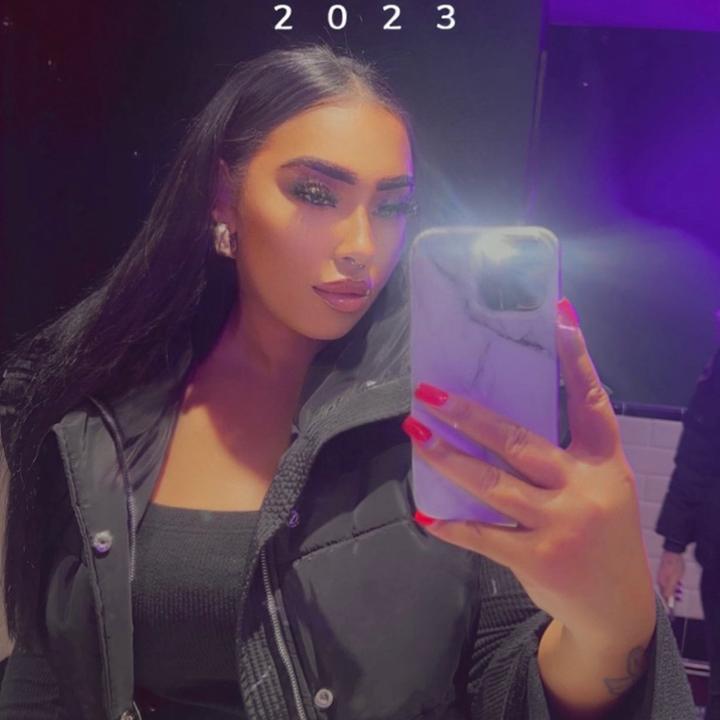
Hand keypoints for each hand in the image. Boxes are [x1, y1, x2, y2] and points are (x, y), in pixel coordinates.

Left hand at [402, 297, 655, 650]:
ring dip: (448, 457)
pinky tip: (426, 514)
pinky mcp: (538, 558)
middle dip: (469, 415)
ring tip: (415, 433)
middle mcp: (584, 487)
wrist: (617, 606)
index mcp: (603, 460)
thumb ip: (563, 453)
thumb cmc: (601, 531)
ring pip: (491, 483)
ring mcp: (561, 524)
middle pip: (518, 440)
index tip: (558, 318)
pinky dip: (452, 524)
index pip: (590, 400)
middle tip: (428, 392)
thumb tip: (498, 413)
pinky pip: (483, 535)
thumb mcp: (600, 484)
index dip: (576, 359)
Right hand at [657, 550, 684, 606]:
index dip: (669, 601)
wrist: (673, 551)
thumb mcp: (675, 578)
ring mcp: (661, 576)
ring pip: (667, 587)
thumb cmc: (675, 565)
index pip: (664, 596)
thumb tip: (667, 599)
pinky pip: (667, 582)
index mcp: (661, 582)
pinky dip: (672, 584)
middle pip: (665, 592)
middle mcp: (659, 580)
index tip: (674, 605)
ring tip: (680, 586)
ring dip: (673, 589)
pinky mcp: (663, 572)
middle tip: (679, 593)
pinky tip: (677, 581)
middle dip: (672, 595)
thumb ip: (670, 589)